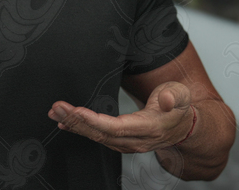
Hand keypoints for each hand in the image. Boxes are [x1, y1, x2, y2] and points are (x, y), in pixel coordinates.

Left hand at [47, 81, 194, 153]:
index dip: (95, 121)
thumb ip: (174, 96)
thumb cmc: (178, 108)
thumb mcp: (180, 95)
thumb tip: (166, 100)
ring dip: (75, 124)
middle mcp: (135, 140)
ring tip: (57, 112)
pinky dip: (81, 129)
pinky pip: (98, 137)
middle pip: (101, 134)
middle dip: (77, 121)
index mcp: (149, 128)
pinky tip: (65, 123)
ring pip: (97, 137)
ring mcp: (127, 143)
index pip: (117, 128)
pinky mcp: (121, 141)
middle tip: (58, 108)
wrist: (182, 126)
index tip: (77, 111)